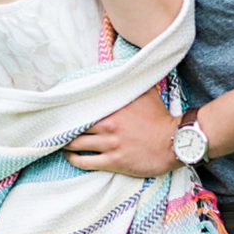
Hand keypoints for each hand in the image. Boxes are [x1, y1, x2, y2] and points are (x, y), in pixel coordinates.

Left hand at [64, 87, 182, 177]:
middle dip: (65, 127)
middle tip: (59, 128)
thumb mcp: (146, 92)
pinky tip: (71, 158)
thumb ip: (129, 82)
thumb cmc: (161, 118)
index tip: (64, 110)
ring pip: (77, 144)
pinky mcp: (114, 161)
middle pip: (75, 125)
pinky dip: (75, 160)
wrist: (175, 143)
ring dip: (67, 144)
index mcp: (113, 106)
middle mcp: (108, 124)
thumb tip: (121, 70)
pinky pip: (86, 162)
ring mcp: (110, 144)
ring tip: (62, 143)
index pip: (83, 105)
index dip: (71, 108)